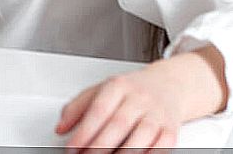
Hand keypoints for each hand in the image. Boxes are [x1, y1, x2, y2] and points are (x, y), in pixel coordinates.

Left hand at [57, 50, 226, 152]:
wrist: (168, 85)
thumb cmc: (130, 90)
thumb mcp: (101, 90)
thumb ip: (77, 107)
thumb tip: (61, 128)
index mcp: (118, 86)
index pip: (99, 109)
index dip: (84, 131)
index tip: (72, 147)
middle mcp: (139, 98)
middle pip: (119, 124)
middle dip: (100, 146)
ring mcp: (157, 114)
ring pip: (141, 137)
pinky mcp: (171, 130)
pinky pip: (162, 146)